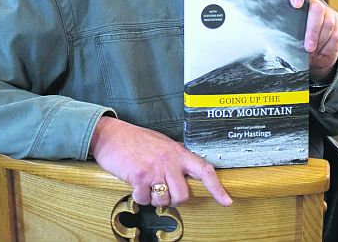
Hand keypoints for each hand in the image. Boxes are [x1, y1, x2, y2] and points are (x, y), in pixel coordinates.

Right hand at [89, 116, 231, 207]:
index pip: (204, 170)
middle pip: (183, 194)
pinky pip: (145, 199)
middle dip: (174, 200)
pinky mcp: (140, 177)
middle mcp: (169, 160)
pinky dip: (139, 197)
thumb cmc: (134, 139)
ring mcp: (155, 169)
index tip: (227, 201)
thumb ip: (174, 158)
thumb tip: (185, 173)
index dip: (218, 187)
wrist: (110, 135)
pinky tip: (135, 184)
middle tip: (163, 192)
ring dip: (154, 199)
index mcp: (177, 152)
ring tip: (146, 185)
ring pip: (164, 200)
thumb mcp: (161, 144)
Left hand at [284, 0, 337, 80]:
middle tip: (307, 47)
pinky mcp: (337, 22)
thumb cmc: (287, 39)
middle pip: (317, 8)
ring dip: (320, 40)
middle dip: (312, 30)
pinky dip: (328, 46)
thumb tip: (268, 33)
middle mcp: (311, 1)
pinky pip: (336, 34)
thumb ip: (277, 27)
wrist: (307, 51)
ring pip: (328, 23)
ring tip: (311, 52)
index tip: (296, 4)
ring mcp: (326, 11)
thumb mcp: (279, 32)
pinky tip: (320, 53)